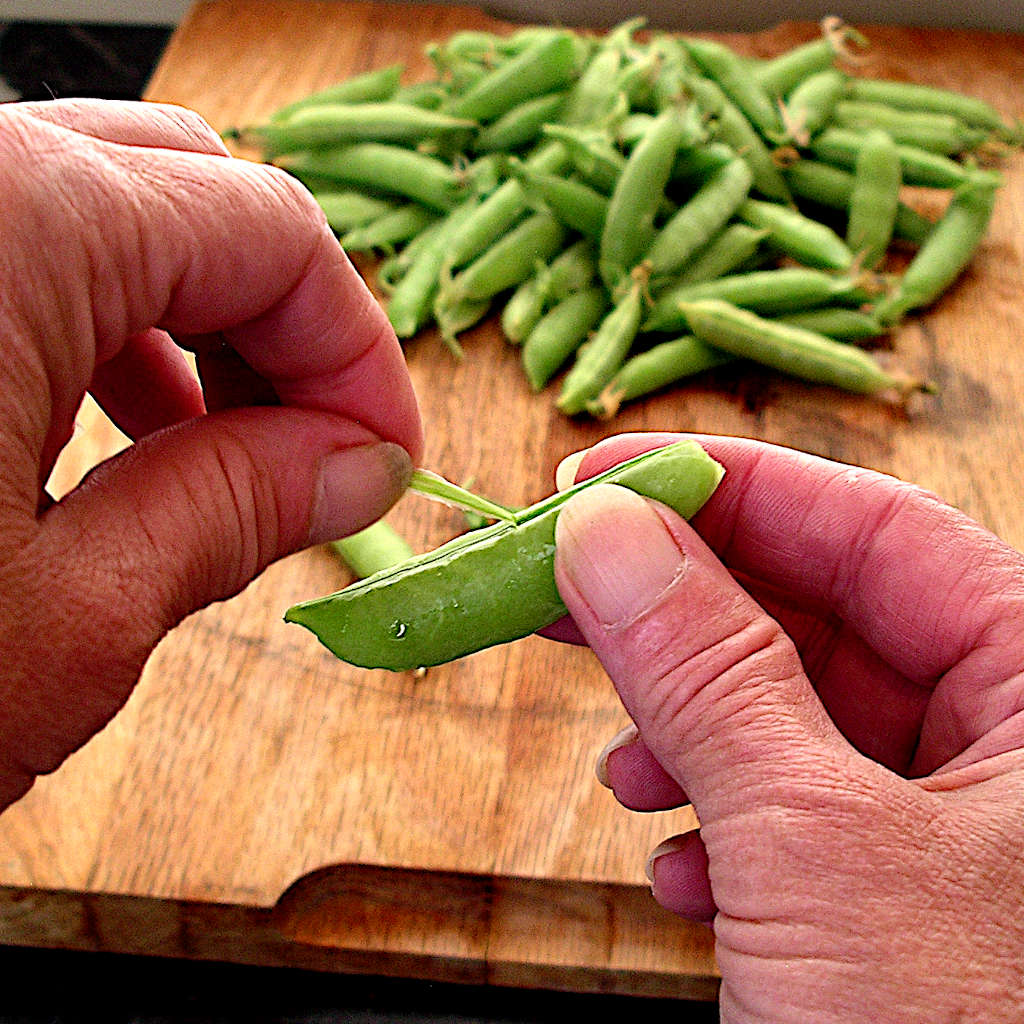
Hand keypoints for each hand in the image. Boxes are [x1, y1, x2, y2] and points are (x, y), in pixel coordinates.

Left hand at [0, 99, 421, 810]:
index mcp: (7, 223)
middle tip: (322, 451)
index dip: (360, 350)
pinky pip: (4, 250)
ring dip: (189, 329)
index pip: (272, 233)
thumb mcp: (67, 621)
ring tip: (225, 452)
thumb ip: (238, 511)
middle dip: (282, 330)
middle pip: (190, 194)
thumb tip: (357, 469)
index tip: (389, 456)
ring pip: (96, 213)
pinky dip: (86, 330)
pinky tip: (102, 431)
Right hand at [553, 433, 1023, 1021]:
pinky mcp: (900, 898)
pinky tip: (681, 868)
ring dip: (688, 723)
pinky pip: (792, 808)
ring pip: (794, 714)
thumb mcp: (816, 845)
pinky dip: (718, 819)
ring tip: (624, 764)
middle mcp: (1013, 746)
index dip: (731, 488)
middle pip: (822, 615)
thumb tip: (606, 534)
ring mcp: (956, 828)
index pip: (876, 528)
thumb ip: (708, 673)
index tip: (602, 480)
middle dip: (683, 603)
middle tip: (561, 581)